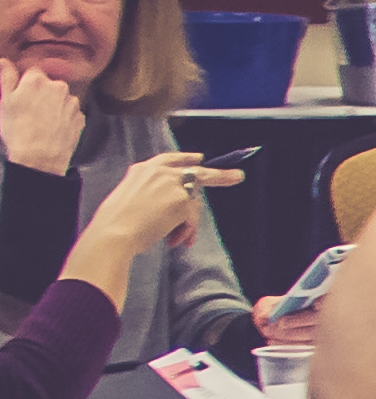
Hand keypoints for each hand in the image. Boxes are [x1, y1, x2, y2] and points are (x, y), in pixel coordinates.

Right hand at [0, 71, 79, 175]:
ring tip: (42, 122)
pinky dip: (64, 117)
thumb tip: (5, 61)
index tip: (22, 95)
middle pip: (49, 84)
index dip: (26, 84)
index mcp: (37, 80)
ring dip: (54, 105)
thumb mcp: (4, 101)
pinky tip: (53, 128)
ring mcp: (72, 103)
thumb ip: (6, 77)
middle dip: (41, 93)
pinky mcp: (81, 118)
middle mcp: (59, 87)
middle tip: (31, 111)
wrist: (40, 158)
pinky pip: (71, 112)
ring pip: (61, 98)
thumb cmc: (18, 130)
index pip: (33, 72)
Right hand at [63, 152, 226, 295]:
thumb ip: (153, 193)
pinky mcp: (182, 199)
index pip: (171, 159)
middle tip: (239, 176)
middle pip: (197, 172)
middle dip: (221, 176)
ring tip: (178, 239)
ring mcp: (173, 184)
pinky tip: (175, 240)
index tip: (200, 158)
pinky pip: (192, 218)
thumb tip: (179, 203)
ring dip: (189, 224)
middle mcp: (160, 172)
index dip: (187, 159)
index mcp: (143, 169)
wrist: (114, 231)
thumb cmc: (117, 221)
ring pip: (194, 203)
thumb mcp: (133, 197)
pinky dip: (186, 231)